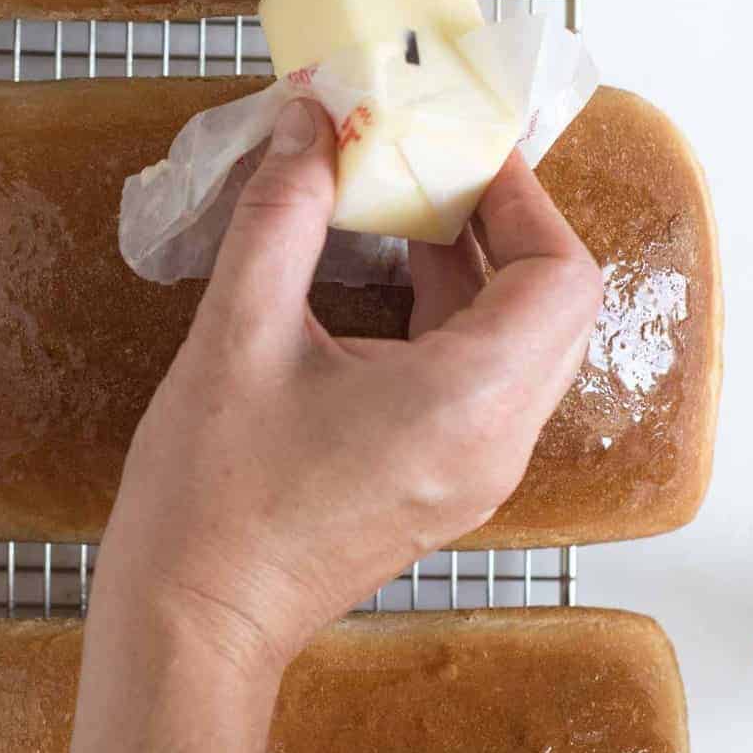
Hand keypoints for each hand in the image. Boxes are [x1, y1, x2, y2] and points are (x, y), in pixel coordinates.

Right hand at [96, 98, 602, 678]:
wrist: (191, 625)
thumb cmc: (210, 496)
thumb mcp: (236, 336)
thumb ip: (280, 217)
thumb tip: (307, 128)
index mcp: (465, 403)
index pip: (561, 277)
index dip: (523, 198)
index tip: (458, 151)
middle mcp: (494, 444)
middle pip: (553, 310)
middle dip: (500, 227)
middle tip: (428, 171)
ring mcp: (474, 474)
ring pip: (520, 348)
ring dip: (475, 273)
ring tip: (399, 214)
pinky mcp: (443, 487)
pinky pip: (483, 386)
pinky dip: (453, 324)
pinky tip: (383, 286)